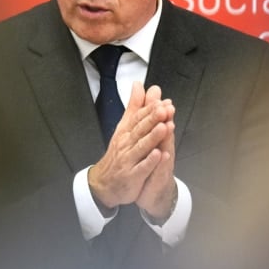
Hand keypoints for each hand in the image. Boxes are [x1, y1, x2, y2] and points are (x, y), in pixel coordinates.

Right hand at [88, 83, 173, 211]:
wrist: (105, 182)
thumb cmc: (119, 153)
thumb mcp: (124, 127)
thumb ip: (134, 107)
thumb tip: (139, 85)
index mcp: (126, 131)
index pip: (137, 117)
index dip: (149, 109)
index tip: (161, 101)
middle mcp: (126, 144)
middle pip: (140, 130)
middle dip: (152, 119)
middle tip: (164, 109)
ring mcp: (128, 160)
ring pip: (141, 147)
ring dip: (152, 137)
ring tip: (163, 127)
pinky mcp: (132, 176)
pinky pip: (141, 168)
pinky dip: (150, 162)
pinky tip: (158, 155)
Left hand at [135, 98, 177, 222]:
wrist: (152, 193)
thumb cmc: (152, 164)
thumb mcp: (149, 141)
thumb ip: (149, 119)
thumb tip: (150, 95)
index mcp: (157, 141)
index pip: (158, 123)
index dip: (158, 109)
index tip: (158, 95)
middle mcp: (163, 151)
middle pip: (165, 133)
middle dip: (166, 120)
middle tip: (166, 107)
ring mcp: (162, 165)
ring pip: (166, 149)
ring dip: (167, 138)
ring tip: (167, 126)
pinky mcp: (159, 179)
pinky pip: (160, 171)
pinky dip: (161, 163)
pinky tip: (163, 155)